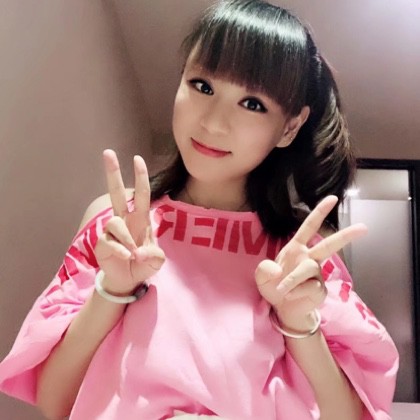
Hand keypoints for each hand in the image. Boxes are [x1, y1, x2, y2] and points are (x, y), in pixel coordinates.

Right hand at [94, 149, 164, 295]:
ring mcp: (112, 231)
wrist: (128, 280)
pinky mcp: (102, 243)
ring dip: (125, 238)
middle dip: (113, 173)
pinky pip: (109, 241)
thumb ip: (154, 256)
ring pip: (115, 222)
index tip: (137, 158)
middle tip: (108, 152)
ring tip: (132, 254)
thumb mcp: (157, 262)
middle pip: (117, 193)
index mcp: (140, 220)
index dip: (140, 177)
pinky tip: (125, 257)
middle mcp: (125, 221)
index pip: (142, 195)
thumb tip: (140, 252)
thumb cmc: (143, 264)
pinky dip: (119, 250)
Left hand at [255, 196, 366, 330]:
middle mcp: (309, 258)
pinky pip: (309, 287)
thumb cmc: (273, 285)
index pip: (309, 227)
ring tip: (282, 289)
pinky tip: (290, 296)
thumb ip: (264, 269)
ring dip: (292, 278)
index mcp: (296, 248)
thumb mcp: (262, 276)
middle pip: (329, 245)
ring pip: (309, 268)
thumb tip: (276, 270)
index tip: (333, 198)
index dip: (319, 212)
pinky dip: (295, 292)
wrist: (282, 308)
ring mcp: (317, 274)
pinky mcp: (320, 289)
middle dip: (346, 236)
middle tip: (364, 228)